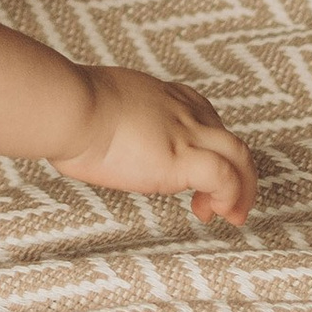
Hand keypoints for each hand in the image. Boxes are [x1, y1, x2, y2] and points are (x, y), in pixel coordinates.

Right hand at [52, 67, 254, 223]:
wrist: (69, 108)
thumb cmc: (67, 108)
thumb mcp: (96, 102)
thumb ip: (108, 117)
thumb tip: (89, 134)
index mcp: (160, 95)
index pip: (204, 114)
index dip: (209, 144)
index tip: (198, 170)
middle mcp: (181, 110)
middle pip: (229, 138)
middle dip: (236, 171)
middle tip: (225, 202)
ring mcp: (185, 133)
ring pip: (240, 156)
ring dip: (243, 189)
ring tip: (232, 216)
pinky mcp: (182, 159)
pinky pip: (225, 178)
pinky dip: (231, 197)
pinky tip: (217, 213)